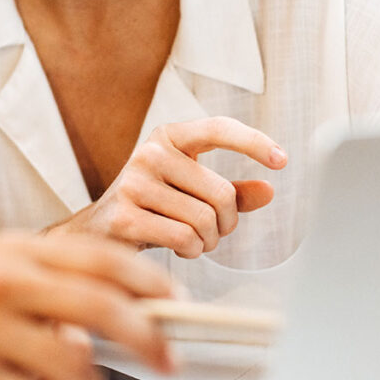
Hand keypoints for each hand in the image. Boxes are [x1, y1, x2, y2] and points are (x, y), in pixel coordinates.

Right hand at [0, 232, 176, 379]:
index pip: (99, 257)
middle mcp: (0, 282)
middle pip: (102, 306)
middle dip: (149, 337)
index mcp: (8, 250)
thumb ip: (35, 285)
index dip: (148, 282)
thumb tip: (97, 328)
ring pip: (72, 365)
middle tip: (169, 359)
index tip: (174, 303)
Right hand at [53, 117, 286, 257]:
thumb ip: (230, 190)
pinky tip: (179, 248)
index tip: (282, 160)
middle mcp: (149, 153)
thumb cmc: (151, 207)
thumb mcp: (191, 191)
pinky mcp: (124, 216)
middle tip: (213, 231)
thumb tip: (268, 190)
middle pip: (221, 193)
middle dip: (227, 223)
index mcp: (168, 137)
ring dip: (209, 241)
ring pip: (204, 220)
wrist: (97, 230)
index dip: (253, 142)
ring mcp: (133, 183)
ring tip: (193, 240)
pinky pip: (184, 238)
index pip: (218, 129)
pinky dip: (192, 251)